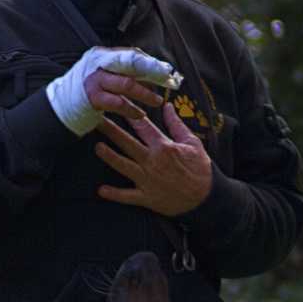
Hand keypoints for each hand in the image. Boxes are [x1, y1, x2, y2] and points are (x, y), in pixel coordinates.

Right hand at [46, 47, 175, 135]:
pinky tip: (140, 114)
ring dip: (145, 93)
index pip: (131, 54)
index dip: (150, 62)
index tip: (166, 69)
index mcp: (102, 55)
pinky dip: (131, 109)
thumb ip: (120, 69)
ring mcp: (95, 80)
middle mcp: (98, 64)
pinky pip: (118, 103)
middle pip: (131, 64)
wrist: (60, 106)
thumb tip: (148, 67)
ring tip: (157, 101)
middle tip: (167, 81)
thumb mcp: (102, 73)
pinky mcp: (93, 98)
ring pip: (127, 84)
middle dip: (152, 72)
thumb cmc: (86, 90)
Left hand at [95, 102, 212, 215]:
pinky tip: (101, 190)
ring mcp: (148, 180)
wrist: (206, 198)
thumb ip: (176, 124)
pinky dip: (115, 194)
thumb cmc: (200, 169)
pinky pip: (128, 196)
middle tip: (96, 121)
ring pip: (124, 166)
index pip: (142, 126)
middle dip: (111, 131)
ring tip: (97, 147)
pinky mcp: (147, 197)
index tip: (116, 104)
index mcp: (163, 146)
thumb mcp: (192, 142)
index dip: (128, 113)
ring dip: (110, 157)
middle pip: (127, 143)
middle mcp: (153, 161)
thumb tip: (167, 106)